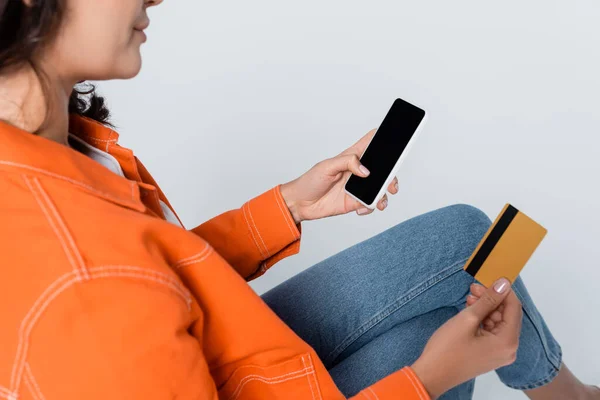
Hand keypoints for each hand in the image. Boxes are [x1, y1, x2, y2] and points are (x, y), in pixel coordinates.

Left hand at [279, 129, 398, 222]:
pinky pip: (371, 203)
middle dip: (392, 174)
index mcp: (352, 157)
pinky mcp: (355, 202)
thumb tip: (365, 170)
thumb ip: (347, 163)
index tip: (395, 139)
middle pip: (383, 168)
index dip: (383, 137)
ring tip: (381, 200)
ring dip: (385, 194)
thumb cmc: (310, 181)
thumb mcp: (326, 167)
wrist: (300, 204)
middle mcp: (358, 171)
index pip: (370, 142)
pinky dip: (371, 206)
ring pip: (381, 187)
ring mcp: (358, 186)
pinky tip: (361, 208)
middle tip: (391, 183)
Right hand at [411, 278, 522, 398]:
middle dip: (491, 299)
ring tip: (469, 297)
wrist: (432, 374)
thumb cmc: (447, 349)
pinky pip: (491, 332)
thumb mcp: (467, 319)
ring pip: (497, 322)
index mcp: (507, 342)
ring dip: (485, 308)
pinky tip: (470, 310)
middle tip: (473, 287)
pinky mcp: (489, 354)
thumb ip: (487, 301)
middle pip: (506, 315)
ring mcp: (499, 353)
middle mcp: (508, 349)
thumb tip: (503, 284)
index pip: (514, 308)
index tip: (491, 278)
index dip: (504, 291)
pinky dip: (482, 319)